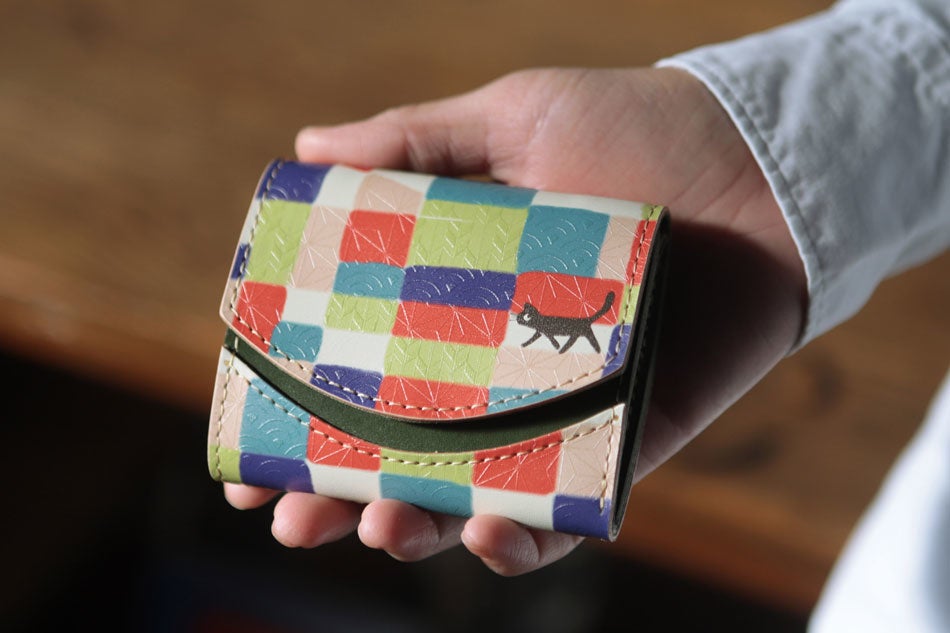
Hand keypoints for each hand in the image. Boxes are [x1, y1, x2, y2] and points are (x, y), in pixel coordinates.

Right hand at [224, 67, 806, 574]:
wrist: (754, 162)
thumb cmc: (631, 130)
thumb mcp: (513, 119)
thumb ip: (414, 141)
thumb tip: (308, 148)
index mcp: (451, 306)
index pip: (356, 376)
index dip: (298, 417)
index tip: (248, 445)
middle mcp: (492, 369)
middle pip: (400, 453)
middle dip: (339, 497)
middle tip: (293, 518)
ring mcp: (554, 412)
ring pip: (469, 498)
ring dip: (416, 528)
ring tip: (377, 528)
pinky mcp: (622, 442)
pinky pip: (568, 513)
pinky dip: (524, 542)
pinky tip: (483, 538)